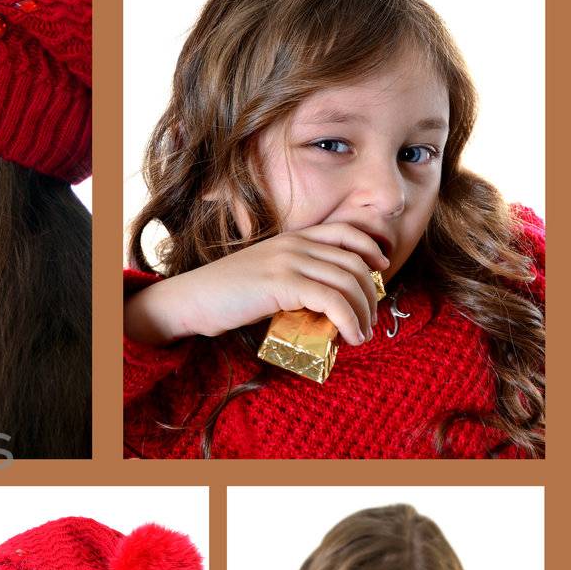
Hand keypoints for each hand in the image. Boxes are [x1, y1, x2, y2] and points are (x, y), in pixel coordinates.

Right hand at [124, 222, 386, 346]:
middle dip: (371, 294)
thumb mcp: (262, 276)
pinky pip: (332, 300)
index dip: (370, 249)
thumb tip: (319, 306)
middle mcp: (295, 244)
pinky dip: (349, 320)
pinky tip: (349, 336)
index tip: (380, 271)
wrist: (190, 299)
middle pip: (354, 262)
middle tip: (369, 320)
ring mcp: (289, 261)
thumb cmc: (222, 296)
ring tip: (361, 336)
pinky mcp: (283, 284)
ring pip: (349, 282)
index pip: (345, 232)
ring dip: (363, 312)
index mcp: (292, 239)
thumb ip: (291, 280)